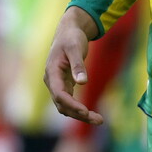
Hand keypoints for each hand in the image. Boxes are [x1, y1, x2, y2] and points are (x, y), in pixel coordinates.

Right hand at [44, 7, 102, 124]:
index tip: (85, 111)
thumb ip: (78, 65)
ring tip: (99, 120)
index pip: (59, 94)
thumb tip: (83, 82)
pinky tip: (92, 114)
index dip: (71, 104)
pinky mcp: (64, 85)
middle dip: (79, 114)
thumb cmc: (71, 37)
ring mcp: (57, 85)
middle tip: (98, 120)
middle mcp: (52, 81)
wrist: (68, 31)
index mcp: (52, 72)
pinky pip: (70, 102)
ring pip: (66, 106)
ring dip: (80, 115)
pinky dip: (79, 109)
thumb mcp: (75, 48)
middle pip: (62, 104)